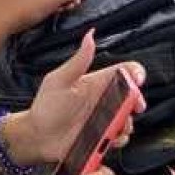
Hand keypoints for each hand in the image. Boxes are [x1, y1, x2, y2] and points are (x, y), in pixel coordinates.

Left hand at [6, 31, 144, 165]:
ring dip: (126, 123)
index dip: (136, 73)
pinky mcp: (103, 138)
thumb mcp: (59, 80)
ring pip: (128, 119)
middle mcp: (104, 100)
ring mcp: (105, 120)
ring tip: (115, 127)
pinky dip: (119, 139)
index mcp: (97, 82)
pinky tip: (108, 140)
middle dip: (136, 102)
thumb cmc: (45, 107)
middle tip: (133, 108)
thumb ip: (78, 61)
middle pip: (132, 97)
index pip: (124, 72)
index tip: (137, 81)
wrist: (37, 137)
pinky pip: (120, 138)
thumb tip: (90, 35)